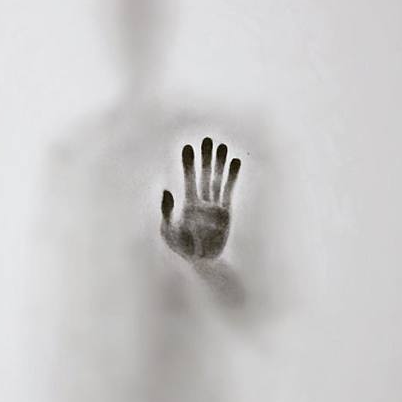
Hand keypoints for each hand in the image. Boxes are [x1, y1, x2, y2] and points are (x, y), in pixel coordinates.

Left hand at [161, 138, 240, 258]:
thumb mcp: (168, 231)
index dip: (188, 163)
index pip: (188, 179)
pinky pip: (229, 192)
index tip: (188, 147)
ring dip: (220, 164)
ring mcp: (215, 206)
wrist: (200, 261)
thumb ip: (167, 211)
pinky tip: (235, 162)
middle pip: (204, 175)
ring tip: (222, 147)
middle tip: (207, 140)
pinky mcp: (226, 213)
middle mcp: (201, 201)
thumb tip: (166, 190)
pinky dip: (232, 177)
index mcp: (187, 204)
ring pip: (217, 180)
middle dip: (205, 158)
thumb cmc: (181, 247)